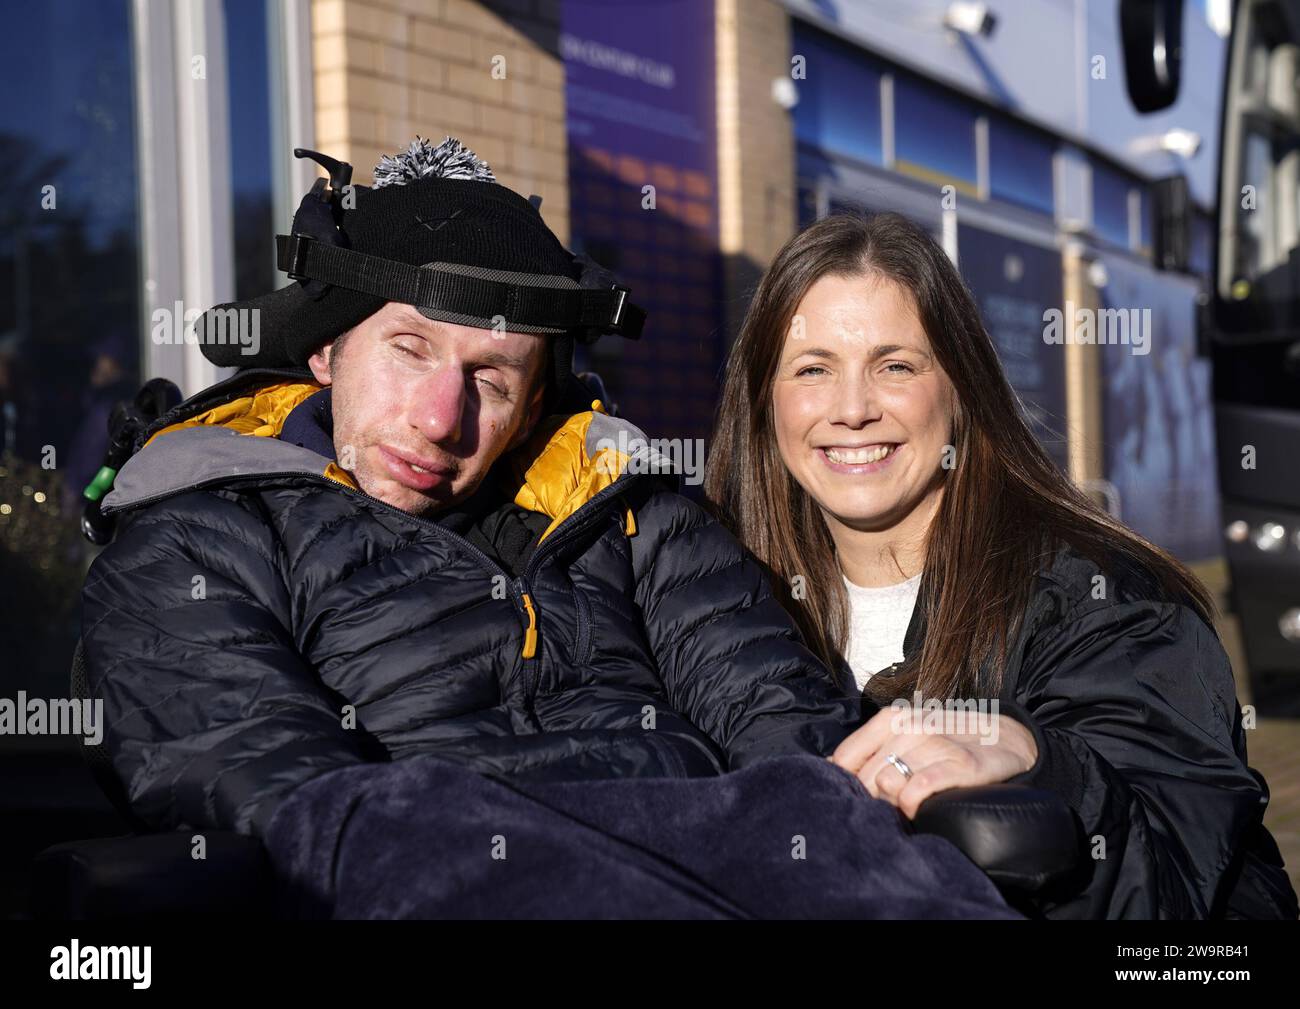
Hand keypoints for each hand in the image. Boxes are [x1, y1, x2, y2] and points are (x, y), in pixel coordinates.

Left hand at [828, 706, 1038, 818]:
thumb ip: (869, 749)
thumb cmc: (947, 741)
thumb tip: (830, 766)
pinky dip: (912, 804)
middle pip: (865, 776)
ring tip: (906, 807)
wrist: (1006, 739)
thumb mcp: (906, 736)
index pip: (845, 758)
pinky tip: (917, 809)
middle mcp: (911, 726)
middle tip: (889, 805)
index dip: (847, 783)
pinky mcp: (961, 765)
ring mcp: (937, 743)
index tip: (861, 795)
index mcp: (891, 718)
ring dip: (893, 804)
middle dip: (872, 798)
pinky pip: (919, 789)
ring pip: (889, 783)